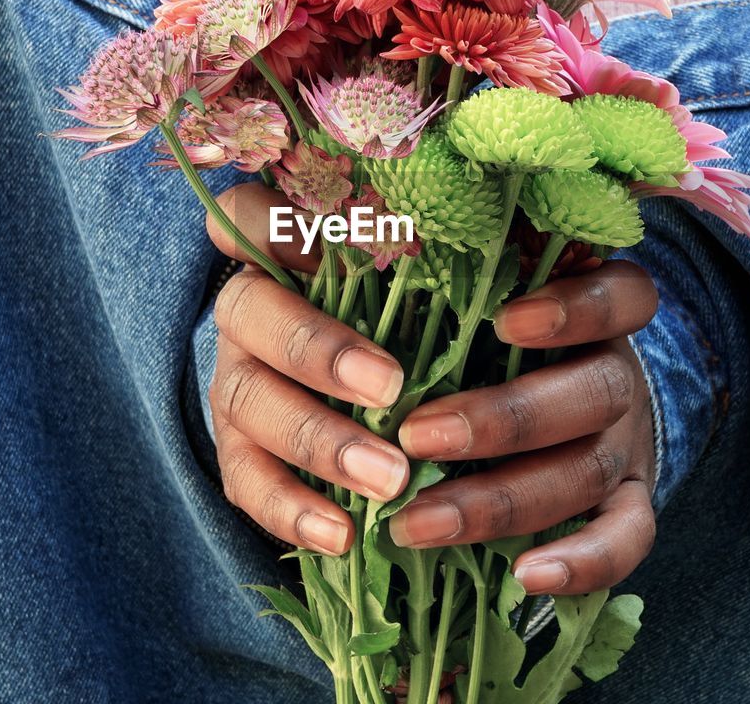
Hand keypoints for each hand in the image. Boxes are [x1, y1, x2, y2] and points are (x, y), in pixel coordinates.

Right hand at [206, 183, 410, 556]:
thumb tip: (511, 227)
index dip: (270, 225)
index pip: (250, 214)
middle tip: (390, 390)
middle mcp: (251, 309)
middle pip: (250, 312)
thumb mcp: (438, 266)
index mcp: (287, 249)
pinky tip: (341, 535)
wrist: (388, 388)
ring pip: (247, 401)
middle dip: (318, 352)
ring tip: (387, 480)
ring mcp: (238, 378)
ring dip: (318, 442)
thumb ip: (442, 246)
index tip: (328, 247)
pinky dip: (291, 511)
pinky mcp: (241, 448)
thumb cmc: (425, 304)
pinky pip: (246, 479)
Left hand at [391, 261, 658, 595]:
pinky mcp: (628, 502)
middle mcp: (616, 374)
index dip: (576, 309)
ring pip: (587, 472)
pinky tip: (526, 579)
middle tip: (417, 437)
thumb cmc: (486, 328)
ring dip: (501, 501)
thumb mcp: (476, 285)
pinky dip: (585, 563)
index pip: (621, 296)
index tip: (504, 320)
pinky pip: (627, 538)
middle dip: (504, 421)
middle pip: (591, 394)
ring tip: (416, 523)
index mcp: (594, 309)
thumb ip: (445, 258)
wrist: (561, 394)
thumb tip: (356, 226)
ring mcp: (624, 444)